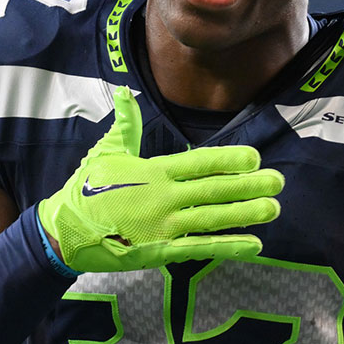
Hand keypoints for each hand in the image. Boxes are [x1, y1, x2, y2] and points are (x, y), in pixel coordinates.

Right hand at [38, 86, 282, 271]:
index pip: (198, 162)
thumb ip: (125, 123)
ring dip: (245, 214)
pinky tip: (253, 244)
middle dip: (249, 185)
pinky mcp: (160, 251)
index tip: (255, 157)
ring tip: (273, 208)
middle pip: (213, 190)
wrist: (65, 231)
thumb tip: (126, 91)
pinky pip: (200, 248)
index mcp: (153, 172)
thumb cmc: (86, 188)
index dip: (228, 160)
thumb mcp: (106, 151)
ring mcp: (163, 226)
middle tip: (278, 181)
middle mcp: (163, 198)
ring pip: (213, 218)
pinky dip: (228, 246)